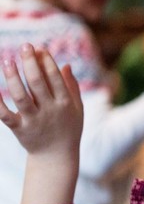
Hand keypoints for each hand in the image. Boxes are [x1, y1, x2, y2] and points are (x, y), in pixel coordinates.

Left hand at [0, 44, 82, 203]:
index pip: (55, 78)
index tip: (39, 48)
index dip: (47, 62)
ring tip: (7, 60)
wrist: (56, 157)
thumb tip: (65, 64)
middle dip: (31, 63)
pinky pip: (5, 115)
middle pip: (38, 83)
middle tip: (24, 46)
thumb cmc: (68, 129)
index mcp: (65, 103)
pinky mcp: (19, 129)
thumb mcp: (77, 108)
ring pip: (20, 96)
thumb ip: (72, 86)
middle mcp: (50, 110)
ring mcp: (34, 120)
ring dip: (13, 77)